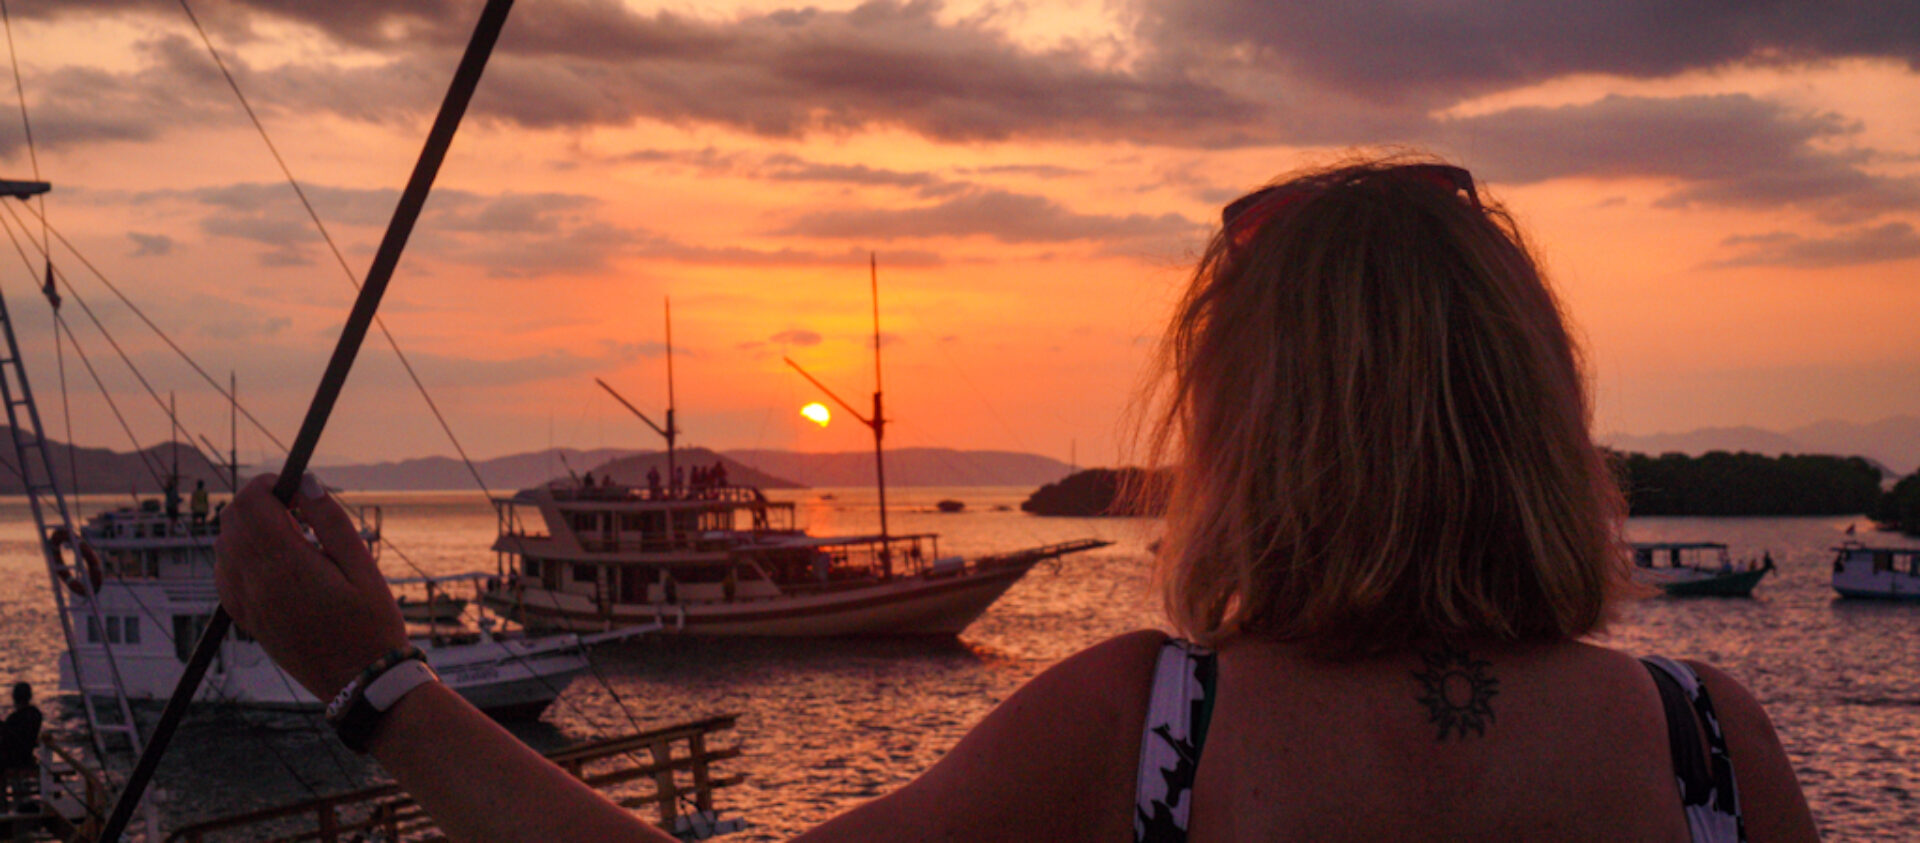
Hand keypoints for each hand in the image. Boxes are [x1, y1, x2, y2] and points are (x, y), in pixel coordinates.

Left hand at [214, 473, 406, 700]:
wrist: (361, 684)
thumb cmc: (372, 626)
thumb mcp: (364, 568)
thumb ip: (332, 522)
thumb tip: (307, 484)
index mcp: (287, 566)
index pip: (252, 504)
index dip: (269, 486)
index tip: (296, 490)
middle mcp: (257, 584)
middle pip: (232, 521)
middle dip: (258, 505)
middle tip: (298, 513)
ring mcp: (247, 605)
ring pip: (224, 548)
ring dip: (248, 532)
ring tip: (292, 541)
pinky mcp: (247, 622)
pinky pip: (224, 577)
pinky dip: (240, 559)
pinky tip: (273, 566)